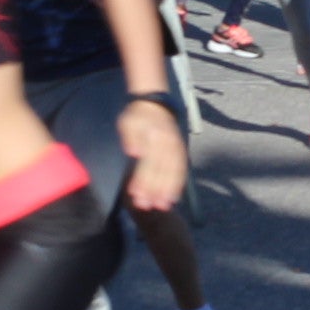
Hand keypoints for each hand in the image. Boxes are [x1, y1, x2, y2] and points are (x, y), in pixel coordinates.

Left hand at [119, 98, 189, 213]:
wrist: (154, 102)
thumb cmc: (137, 115)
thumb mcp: (128, 122)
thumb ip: (130, 138)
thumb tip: (134, 153)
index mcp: (154, 135)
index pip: (147, 162)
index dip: (141, 180)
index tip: (135, 195)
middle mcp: (168, 142)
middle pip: (161, 170)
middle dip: (154, 190)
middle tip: (146, 206)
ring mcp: (176, 146)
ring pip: (174, 172)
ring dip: (169, 190)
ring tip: (163, 206)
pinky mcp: (181, 149)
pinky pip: (182, 169)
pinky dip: (179, 183)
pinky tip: (174, 197)